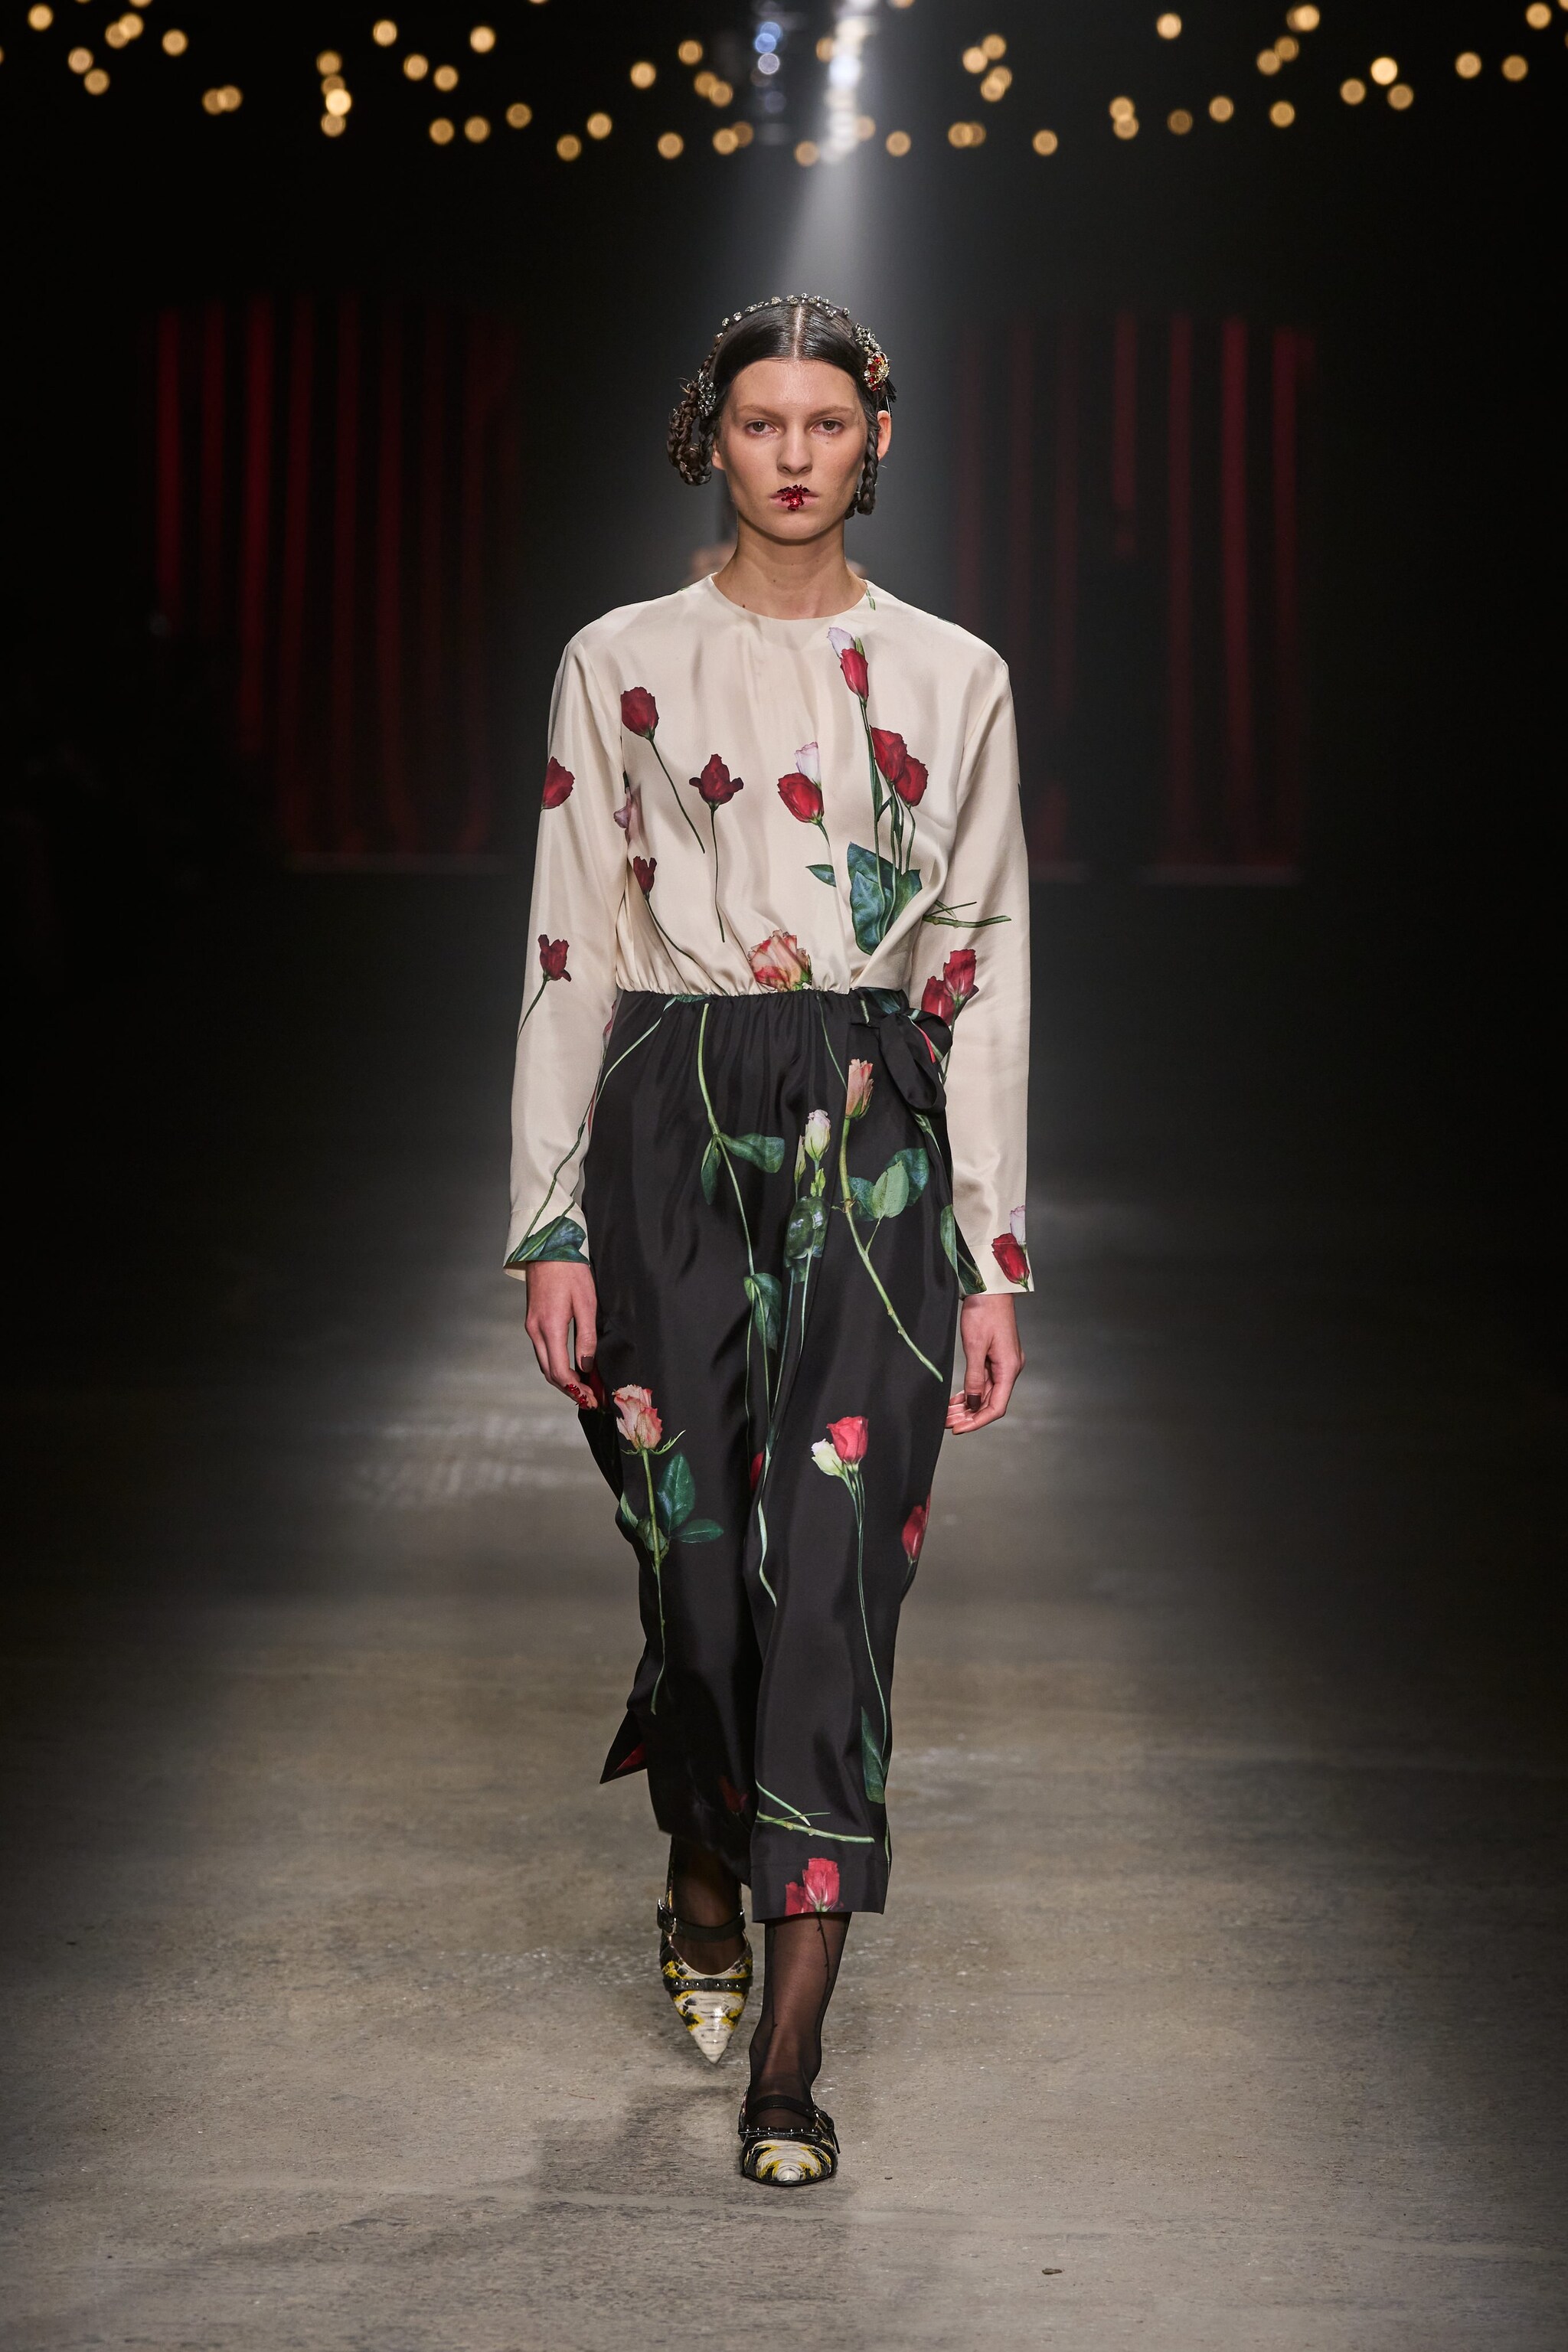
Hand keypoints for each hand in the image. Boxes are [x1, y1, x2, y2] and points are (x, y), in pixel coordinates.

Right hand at [523, 1261, 599, 1407]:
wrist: (548, 1247)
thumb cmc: (571, 1271)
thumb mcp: (586, 1303)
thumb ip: (586, 1337)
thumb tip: (587, 1366)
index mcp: (549, 1327)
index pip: (559, 1372)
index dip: (577, 1389)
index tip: (593, 1398)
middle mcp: (535, 1330)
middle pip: (549, 1373)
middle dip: (570, 1390)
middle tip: (591, 1399)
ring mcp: (531, 1326)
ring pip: (544, 1363)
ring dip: (563, 1379)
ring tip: (585, 1387)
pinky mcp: (532, 1321)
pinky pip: (543, 1351)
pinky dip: (557, 1365)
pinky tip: (572, 1367)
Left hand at [945, 1293, 1023, 1433]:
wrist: (989, 1288)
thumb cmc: (983, 1312)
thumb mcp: (974, 1346)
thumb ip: (974, 1377)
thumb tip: (972, 1404)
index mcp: (1009, 1368)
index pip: (996, 1406)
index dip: (977, 1422)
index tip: (958, 1429)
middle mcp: (1010, 1368)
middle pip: (990, 1402)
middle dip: (969, 1416)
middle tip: (946, 1423)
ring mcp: (1004, 1363)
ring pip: (986, 1393)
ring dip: (968, 1405)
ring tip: (947, 1414)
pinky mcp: (996, 1356)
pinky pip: (984, 1381)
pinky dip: (970, 1392)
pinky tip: (956, 1400)